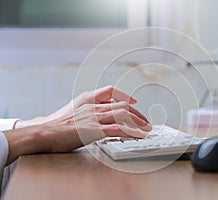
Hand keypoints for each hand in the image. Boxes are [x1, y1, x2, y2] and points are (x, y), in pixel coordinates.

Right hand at [4, 99, 150, 164]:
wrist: (45, 131)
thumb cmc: (57, 125)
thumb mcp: (74, 112)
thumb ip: (87, 112)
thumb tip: (98, 117)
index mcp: (89, 100)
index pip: (112, 92)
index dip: (125, 96)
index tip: (134, 102)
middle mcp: (94, 107)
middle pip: (122, 105)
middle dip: (137, 114)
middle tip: (146, 122)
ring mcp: (95, 117)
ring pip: (123, 115)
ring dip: (138, 122)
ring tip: (147, 129)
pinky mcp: (95, 130)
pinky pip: (118, 129)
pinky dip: (131, 132)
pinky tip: (139, 136)